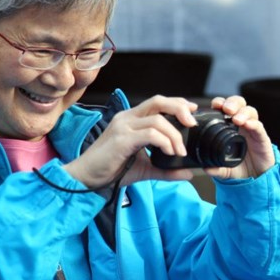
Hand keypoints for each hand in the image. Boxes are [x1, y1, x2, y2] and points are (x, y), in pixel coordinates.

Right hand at [62, 95, 198, 188]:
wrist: (86, 178)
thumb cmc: (111, 170)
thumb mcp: (145, 169)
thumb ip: (166, 170)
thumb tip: (188, 173)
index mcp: (132, 120)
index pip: (158, 102)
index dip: (178, 103)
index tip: (193, 111)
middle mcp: (127, 118)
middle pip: (159, 101)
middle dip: (180, 109)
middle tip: (192, 125)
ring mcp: (123, 126)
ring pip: (158, 119)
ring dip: (175, 135)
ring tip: (180, 152)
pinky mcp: (121, 139)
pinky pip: (150, 134)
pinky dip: (165, 142)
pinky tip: (170, 152)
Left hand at [206, 95, 275, 179]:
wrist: (256, 178)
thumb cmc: (240, 167)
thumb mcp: (225, 170)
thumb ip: (216, 168)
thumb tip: (206, 168)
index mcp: (229, 127)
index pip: (225, 108)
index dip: (220, 103)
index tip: (215, 105)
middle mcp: (241, 125)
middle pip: (239, 104)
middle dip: (232, 103)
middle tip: (226, 109)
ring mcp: (252, 130)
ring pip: (250, 112)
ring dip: (242, 113)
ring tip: (237, 119)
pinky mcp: (262, 137)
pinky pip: (259, 127)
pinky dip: (253, 124)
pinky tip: (248, 125)